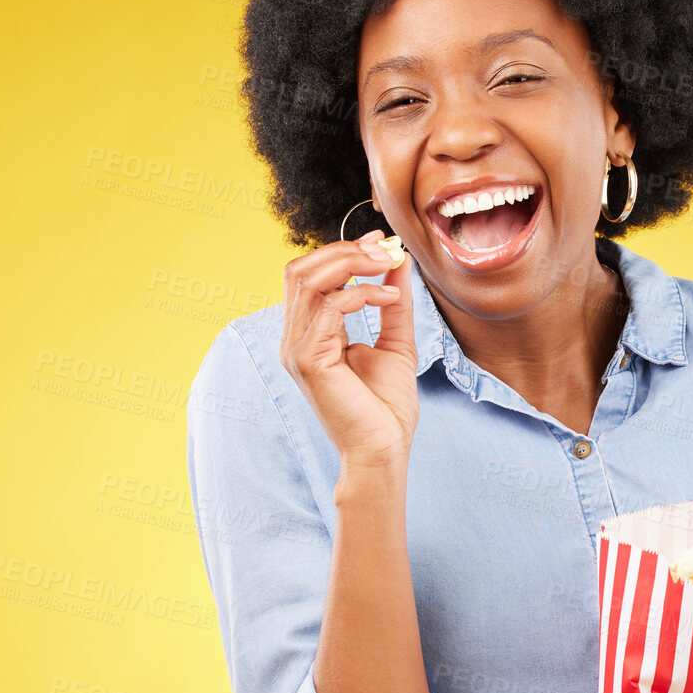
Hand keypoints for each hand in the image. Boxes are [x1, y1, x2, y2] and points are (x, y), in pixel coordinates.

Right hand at [279, 230, 417, 467]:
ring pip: (309, 280)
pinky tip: (389, 298)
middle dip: (345, 250)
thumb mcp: (396, 342)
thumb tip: (397, 262)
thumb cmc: (386, 407)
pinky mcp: (309, 359)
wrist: (384, 449)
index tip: (382, 242)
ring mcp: (296, 349)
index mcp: (309, 334)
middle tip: (384, 248)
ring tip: (387, 264)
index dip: (343, 251)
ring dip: (352, 263)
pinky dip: (363, 293)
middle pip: (301, 269)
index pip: (310, 275)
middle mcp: (295, 338)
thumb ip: (393, 302)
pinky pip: (330, 306)